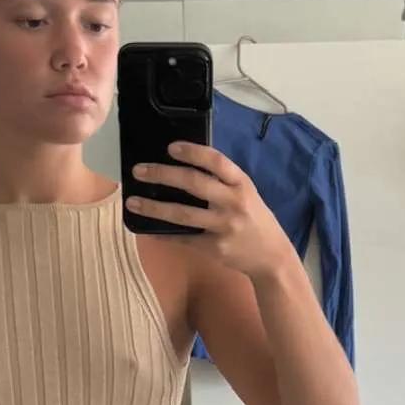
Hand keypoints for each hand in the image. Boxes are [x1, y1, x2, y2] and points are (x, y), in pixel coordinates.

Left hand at [127, 142, 290, 281]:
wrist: (272, 256)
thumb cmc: (254, 219)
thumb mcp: (246, 193)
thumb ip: (222, 180)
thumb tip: (186, 165)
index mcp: (241, 183)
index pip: (216, 161)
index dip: (192, 152)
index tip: (170, 147)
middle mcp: (233, 202)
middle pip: (194, 184)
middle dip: (163, 175)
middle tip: (139, 171)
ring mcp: (224, 227)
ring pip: (183, 214)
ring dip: (154, 207)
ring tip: (132, 201)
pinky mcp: (215, 248)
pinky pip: (183, 238)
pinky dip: (163, 234)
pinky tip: (147, 228)